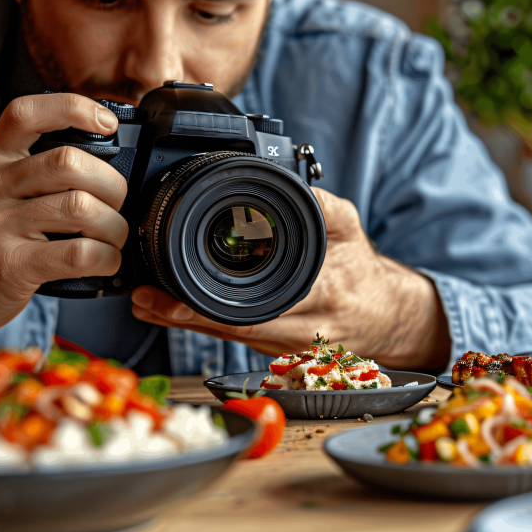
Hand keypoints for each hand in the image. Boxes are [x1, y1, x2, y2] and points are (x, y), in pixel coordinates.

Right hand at [0, 94, 127, 359]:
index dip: (73, 108)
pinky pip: (80, 253)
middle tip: (116, 205)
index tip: (107, 123)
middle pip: (70, 163)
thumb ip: (37, 170)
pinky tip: (106, 260)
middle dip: (113, 185)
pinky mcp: (13, 264)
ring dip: (115, 227)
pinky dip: (107, 258)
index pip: (26, 113)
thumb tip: (107, 157)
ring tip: (113, 238)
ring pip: (82, 208)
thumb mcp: (0, 192)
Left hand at [130, 188, 451, 370]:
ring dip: (184, 322)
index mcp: (321, 296)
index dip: (207, 307)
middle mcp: (301, 329)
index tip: (169, 297)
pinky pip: (235, 341)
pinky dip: (203, 327)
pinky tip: (172, 314)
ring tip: (146, 304)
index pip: (257, 307)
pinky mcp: (278, 353)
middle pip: (231, 328)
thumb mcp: (349, 227)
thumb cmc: (363, 272)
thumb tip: (284, 177)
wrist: (387, 316)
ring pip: (227, 338)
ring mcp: (287, 347)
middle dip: (182, 316)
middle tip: (143, 300)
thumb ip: (320, 203)